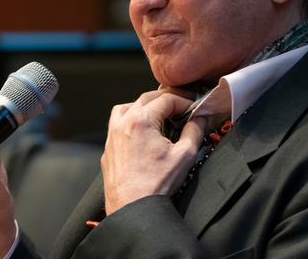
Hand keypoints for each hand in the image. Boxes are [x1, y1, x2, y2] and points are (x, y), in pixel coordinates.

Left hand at [101, 89, 206, 214]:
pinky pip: (117, 126)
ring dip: (143, 106)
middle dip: (165, 99)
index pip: (166, 99)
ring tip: (158, 115)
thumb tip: (199, 118)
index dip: (184, 101)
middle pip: (146, 98)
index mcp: (141, 120)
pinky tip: (142, 133)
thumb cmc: (156, 185)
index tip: (193, 108)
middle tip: (181, 106)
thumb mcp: (185, 155)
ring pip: (126, 108)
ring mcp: (112, 136)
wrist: (133, 209)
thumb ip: (194, 131)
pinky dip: (130, 122)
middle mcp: (123, 123)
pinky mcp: (108, 150)